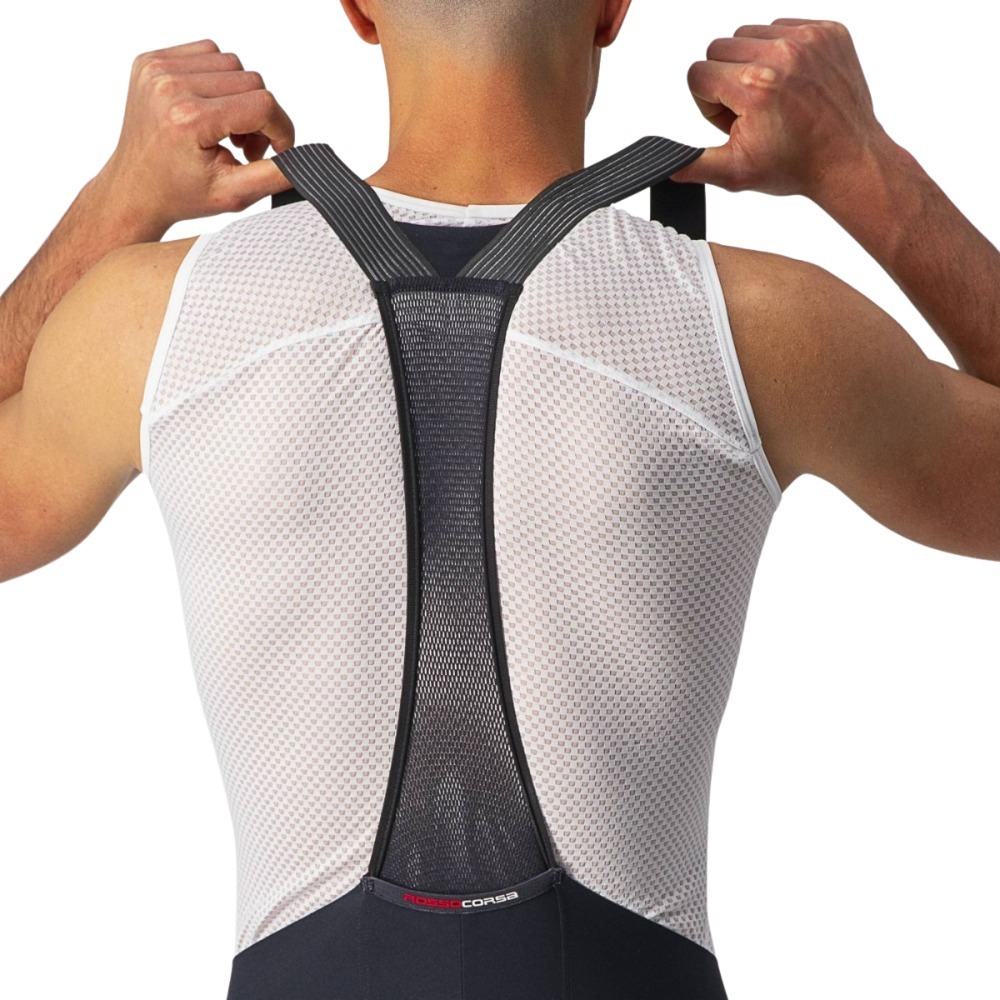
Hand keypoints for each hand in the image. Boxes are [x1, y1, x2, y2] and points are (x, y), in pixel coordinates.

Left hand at [96, 38, 295, 230]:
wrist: (135, 189)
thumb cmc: (180, 194)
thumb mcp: (235, 195)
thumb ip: (275, 175)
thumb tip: (304, 159)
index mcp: (188, 119)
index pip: (262, 104)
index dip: (281, 129)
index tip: (278, 151)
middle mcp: (169, 85)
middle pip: (251, 80)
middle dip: (260, 116)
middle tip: (246, 148)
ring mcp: (156, 68)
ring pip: (233, 64)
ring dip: (240, 96)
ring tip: (227, 130)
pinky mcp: (151, 61)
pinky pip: (207, 54)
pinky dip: (219, 81)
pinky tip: (210, 109)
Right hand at [670, 19, 889, 201]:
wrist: (848, 159)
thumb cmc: (796, 165)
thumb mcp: (735, 173)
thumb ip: (693, 164)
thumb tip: (664, 162)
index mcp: (755, 86)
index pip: (697, 74)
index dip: (707, 104)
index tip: (732, 121)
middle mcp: (781, 55)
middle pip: (719, 48)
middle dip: (726, 79)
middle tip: (750, 110)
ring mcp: (809, 38)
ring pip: (749, 33)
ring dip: (750, 62)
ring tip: (771, 95)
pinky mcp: (828, 31)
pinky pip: (782, 25)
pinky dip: (779, 51)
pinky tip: (791, 82)